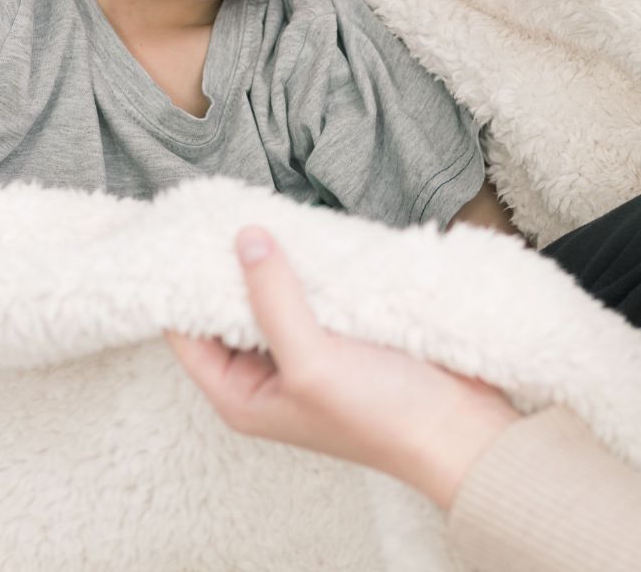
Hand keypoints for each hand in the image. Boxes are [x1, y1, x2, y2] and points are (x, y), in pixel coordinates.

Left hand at [169, 227, 520, 509]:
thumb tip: (246, 240)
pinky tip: (307, 233)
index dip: (181, 288)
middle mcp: (269, 374)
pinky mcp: (344, 331)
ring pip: (273, 294)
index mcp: (242, 395)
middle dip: (228, 266)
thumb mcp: (313, 362)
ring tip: (259, 211)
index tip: (182, 236)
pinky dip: (309, 264)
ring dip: (273, 261)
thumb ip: (274, 300)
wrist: (459, 428)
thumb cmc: (382, 417)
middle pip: (229, 309)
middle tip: (220, 212)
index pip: (188, 334)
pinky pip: (313, 289)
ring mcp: (308, 351)